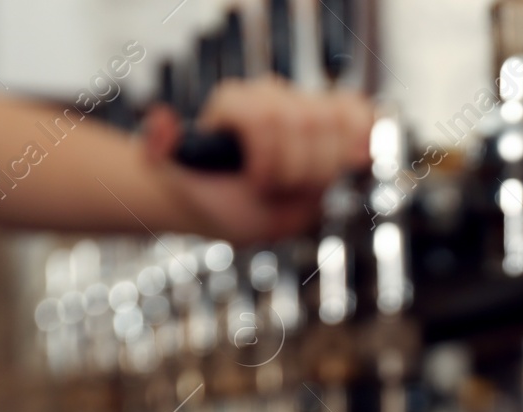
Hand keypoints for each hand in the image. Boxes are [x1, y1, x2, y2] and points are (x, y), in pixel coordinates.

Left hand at [143, 77, 372, 242]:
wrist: (230, 203)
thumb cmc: (201, 190)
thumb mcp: (171, 177)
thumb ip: (158, 150)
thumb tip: (161, 121)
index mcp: (236, 102)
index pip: (269, 118)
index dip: (269, 160)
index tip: (257, 185)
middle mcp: (271, 97)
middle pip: (306, 122)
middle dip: (295, 169)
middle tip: (277, 189)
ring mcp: (302, 108)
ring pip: (336, 124)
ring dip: (324, 166)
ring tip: (302, 184)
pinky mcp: (330, 124)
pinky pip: (358, 114)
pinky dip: (365, 134)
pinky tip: (357, 157)